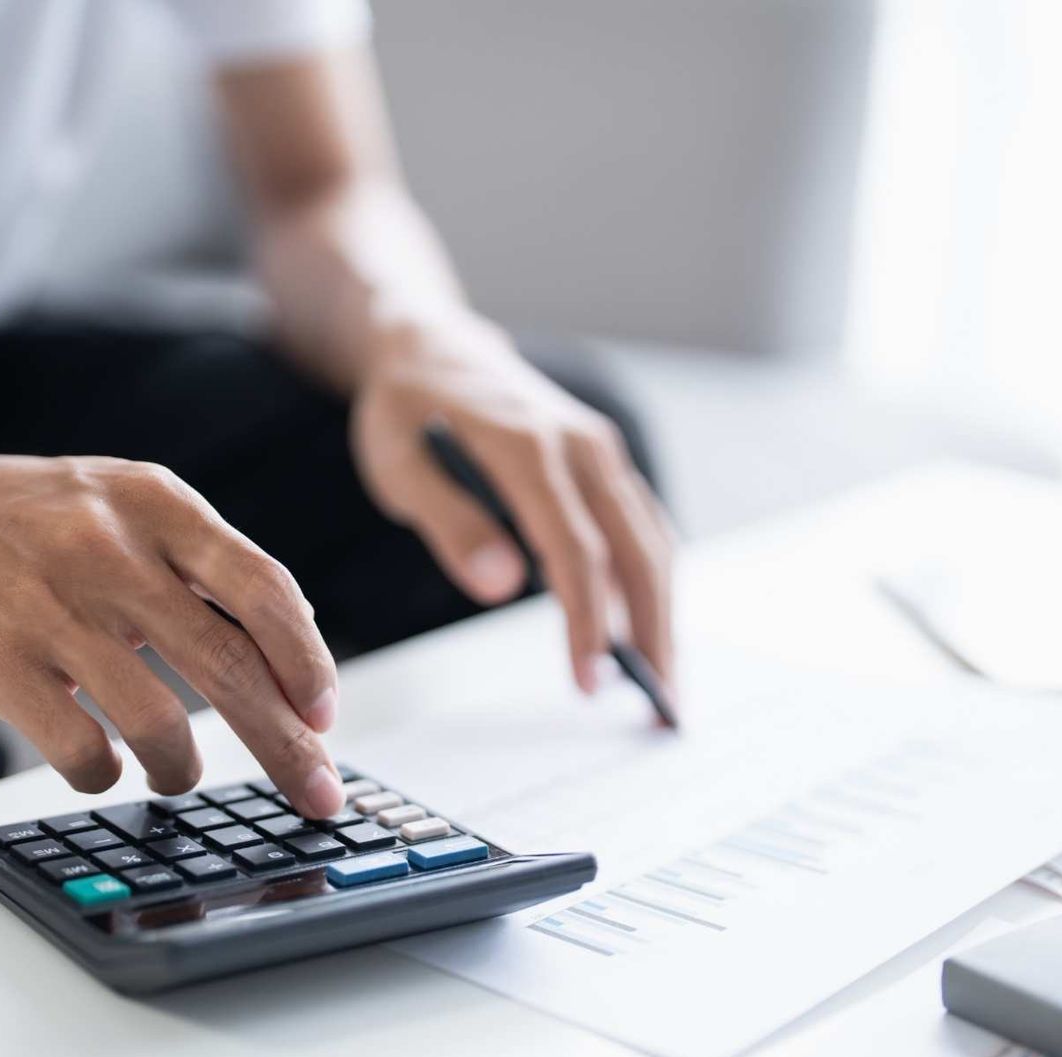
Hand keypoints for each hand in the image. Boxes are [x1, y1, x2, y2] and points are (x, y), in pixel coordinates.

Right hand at [0, 449, 344, 815]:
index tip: (326, 716)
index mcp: (157, 504)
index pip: (262, 587)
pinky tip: (105, 766)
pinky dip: (106, 774)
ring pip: (160, 724)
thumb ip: (209, 561)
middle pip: (227, 667)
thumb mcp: (130, 502)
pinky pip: (81, 751)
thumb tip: (301, 642)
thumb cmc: (39, 517)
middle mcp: (110, 551)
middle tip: (317, 793)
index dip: (306, 661)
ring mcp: (52, 609)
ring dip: (183, 767)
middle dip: (286, 745)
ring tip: (177, 772)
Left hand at [349, 313, 675, 697]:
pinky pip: (642, 527)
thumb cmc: (406, 407)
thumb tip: (501, 585)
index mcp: (528, 445)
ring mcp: (602, 450)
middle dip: (653, 633)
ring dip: (664, 614)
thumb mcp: (396, 460)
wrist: (432, 342)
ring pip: (651, 541)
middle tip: (661, 708)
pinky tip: (649, 631)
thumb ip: (448, 520)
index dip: (588, 620)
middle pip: (635, 551)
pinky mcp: (605, 462)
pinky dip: (653, 582)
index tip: (588, 680)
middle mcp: (582, 443)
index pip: (575, 548)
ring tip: (665, 685)